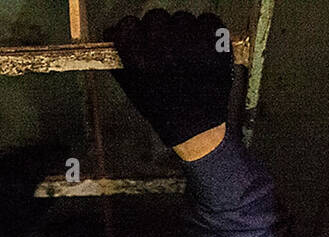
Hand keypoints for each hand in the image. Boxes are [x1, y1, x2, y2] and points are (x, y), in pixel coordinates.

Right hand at [105, 9, 232, 150]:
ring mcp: (192, 42)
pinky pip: (207, 21)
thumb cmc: (164, 110)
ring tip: (187, 56)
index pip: (128, 24)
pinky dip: (205, 32)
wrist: (198, 128)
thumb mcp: (134, 89)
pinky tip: (202, 51)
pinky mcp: (215, 41)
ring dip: (183, 33)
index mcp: (140, 59)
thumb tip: (113, 32)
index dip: (133, 31)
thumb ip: (122, 59)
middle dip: (159, 31)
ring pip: (182, 18)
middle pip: (156, 16)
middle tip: (166, 49)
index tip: (138, 37)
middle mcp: (164, 47)